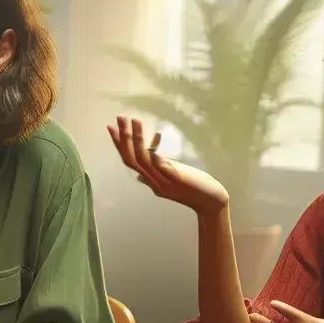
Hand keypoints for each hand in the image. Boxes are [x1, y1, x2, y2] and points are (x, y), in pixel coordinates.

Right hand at [107, 116, 230, 212]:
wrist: (212, 204)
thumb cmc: (194, 190)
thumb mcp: (170, 183)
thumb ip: (154, 178)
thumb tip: (138, 176)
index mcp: (151, 181)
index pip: (129, 161)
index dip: (118, 145)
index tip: (111, 128)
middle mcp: (153, 182)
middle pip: (131, 160)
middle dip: (123, 139)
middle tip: (119, 118)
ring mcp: (164, 182)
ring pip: (142, 160)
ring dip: (136, 139)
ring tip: (134, 120)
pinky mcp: (176, 179)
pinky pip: (160, 164)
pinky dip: (154, 150)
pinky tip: (156, 134)